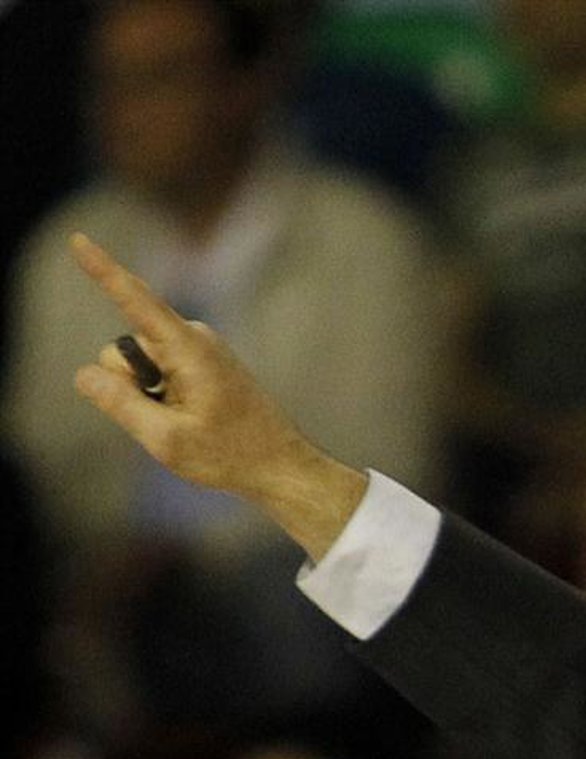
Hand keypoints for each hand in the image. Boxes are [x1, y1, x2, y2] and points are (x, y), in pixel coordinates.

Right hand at [68, 232, 367, 561]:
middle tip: (172, 421)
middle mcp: (192, 337)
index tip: (77, 240)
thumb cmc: (231, 455)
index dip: (101, 270)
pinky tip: (193, 419)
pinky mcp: (200, 360)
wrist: (281, 466)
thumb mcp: (168, 440)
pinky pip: (159, 372)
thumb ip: (122, 405)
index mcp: (187, 348)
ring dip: (149, 395)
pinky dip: (162, 396)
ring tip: (189, 423)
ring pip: (140, 364)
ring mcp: (197, 347)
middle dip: (129, 385)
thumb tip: (85, 374)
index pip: (134, 300)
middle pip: (124, 350)